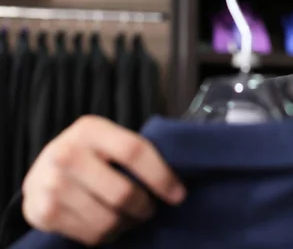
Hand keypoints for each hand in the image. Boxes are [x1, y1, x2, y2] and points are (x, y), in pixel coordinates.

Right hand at [22, 115, 185, 245]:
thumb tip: (175, 179)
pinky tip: (107, 224)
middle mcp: (67, 153)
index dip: (161, 176)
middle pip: (123, 193)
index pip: (134, 151)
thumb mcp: (108, 140)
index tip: (178, 195)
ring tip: (129, 217)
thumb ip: (134, 151)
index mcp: (90, 129)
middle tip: (149, 209)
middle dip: (145, 207)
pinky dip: (107, 235)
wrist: (42, 170)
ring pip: (108, 219)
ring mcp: (52, 184)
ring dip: (127, 223)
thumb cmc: (89, 155)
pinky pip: (91, 235)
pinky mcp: (43, 212)